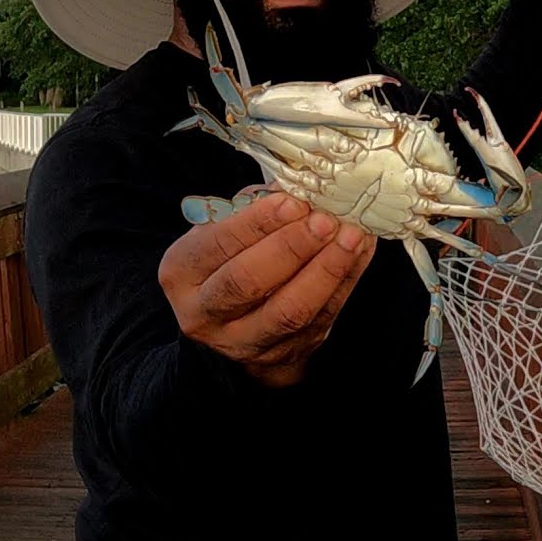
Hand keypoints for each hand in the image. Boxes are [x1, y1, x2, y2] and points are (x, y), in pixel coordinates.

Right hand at [159, 191, 376, 387]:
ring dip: (326, 269)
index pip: (216, 245)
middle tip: (324, 219)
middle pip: (248, 282)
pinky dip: (345, 281)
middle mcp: (205, 313)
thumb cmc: (230, 258)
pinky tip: (360, 252)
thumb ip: (251, 207)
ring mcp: (245, 341)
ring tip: (351, 236)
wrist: (236, 322)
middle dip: (292, 247)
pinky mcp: (284, 354)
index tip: (292, 201)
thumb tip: (295, 186)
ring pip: (289, 310)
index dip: (256, 222)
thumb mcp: (222, 229)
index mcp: (182, 272)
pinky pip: (321, 317)